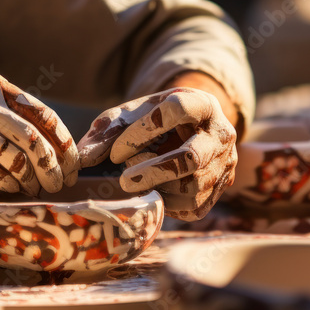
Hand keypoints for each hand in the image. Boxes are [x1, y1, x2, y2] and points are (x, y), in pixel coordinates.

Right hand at [0, 72, 79, 197]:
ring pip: (14, 158)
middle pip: (31, 137)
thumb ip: (16, 119)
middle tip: (60, 184)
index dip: (63, 142)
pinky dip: (8, 187)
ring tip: (37, 191)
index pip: (42, 114)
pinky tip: (14, 193)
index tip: (73, 165)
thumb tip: (63, 152)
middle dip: (51, 166)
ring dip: (31, 180)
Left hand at [77, 86, 236, 220]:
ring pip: (194, 187)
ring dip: (158, 189)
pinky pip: (195, 206)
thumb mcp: (134, 115)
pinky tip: (151, 191)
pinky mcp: (222, 190)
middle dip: (152, 172)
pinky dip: (167, 204)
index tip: (116, 151)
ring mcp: (226, 164)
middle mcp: (222, 134)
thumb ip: (107, 130)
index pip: (177, 110)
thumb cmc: (157, 120)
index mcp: (203, 103)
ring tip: (136, 180)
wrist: (190, 132)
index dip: (142, 131)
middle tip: (122, 180)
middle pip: (191, 158)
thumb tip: (82, 156)